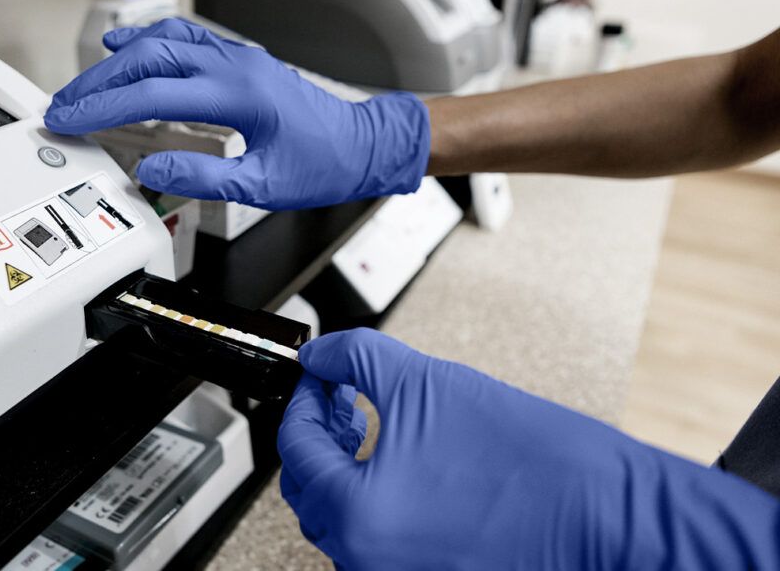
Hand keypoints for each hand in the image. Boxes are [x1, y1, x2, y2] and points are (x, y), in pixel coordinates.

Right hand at [44, 18, 429, 209]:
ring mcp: (238, 59)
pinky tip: (127, 47)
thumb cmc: (325, 164)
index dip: (103, 108)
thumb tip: (153, 171)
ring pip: (163, 44)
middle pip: (148, 60)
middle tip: (64, 106)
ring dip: (119, 62)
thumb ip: (204, 180)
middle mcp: (235, 66)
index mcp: (239, 94)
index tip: (70, 120)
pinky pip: (185, 40)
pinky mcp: (240, 64)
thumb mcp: (264, 187)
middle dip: (99, 84)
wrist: (364, 145)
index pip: (152, 94)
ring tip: (85, 85)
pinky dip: (149, 43)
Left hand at [279, 328, 779, 569]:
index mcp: (358, 517)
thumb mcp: (424, 382)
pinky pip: (375, 538)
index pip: (297, 452)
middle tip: (335, 396)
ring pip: (340, 519)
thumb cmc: (530, 457)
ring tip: (362, 423)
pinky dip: (370, 499)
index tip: (317, 377)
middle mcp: (367, 558)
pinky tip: (395, 461)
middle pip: (309, 492)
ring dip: (340, 468)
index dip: (302, 402)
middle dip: (316, 436)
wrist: (606, 510)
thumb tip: (321, 354)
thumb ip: (355, 359)